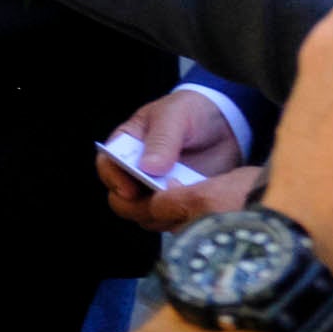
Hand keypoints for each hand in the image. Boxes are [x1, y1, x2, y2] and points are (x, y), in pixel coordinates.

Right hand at [99, 87, 249, 229]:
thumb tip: (147, 168)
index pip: (107, 166)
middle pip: (121, 200)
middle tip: (161, 203)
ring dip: (161, 215)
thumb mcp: (175, 116)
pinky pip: (172, 219)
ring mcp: (157, 190)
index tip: (131, 191)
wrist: (225, 123)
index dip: (114, 180)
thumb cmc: (191, 111)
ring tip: (184, 203)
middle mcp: (135, 173)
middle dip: (137, 205)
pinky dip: (182, 219)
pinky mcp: (179, 203)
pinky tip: (197, 209)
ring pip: (145, 215)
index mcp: (126, 146)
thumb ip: (162, 140)